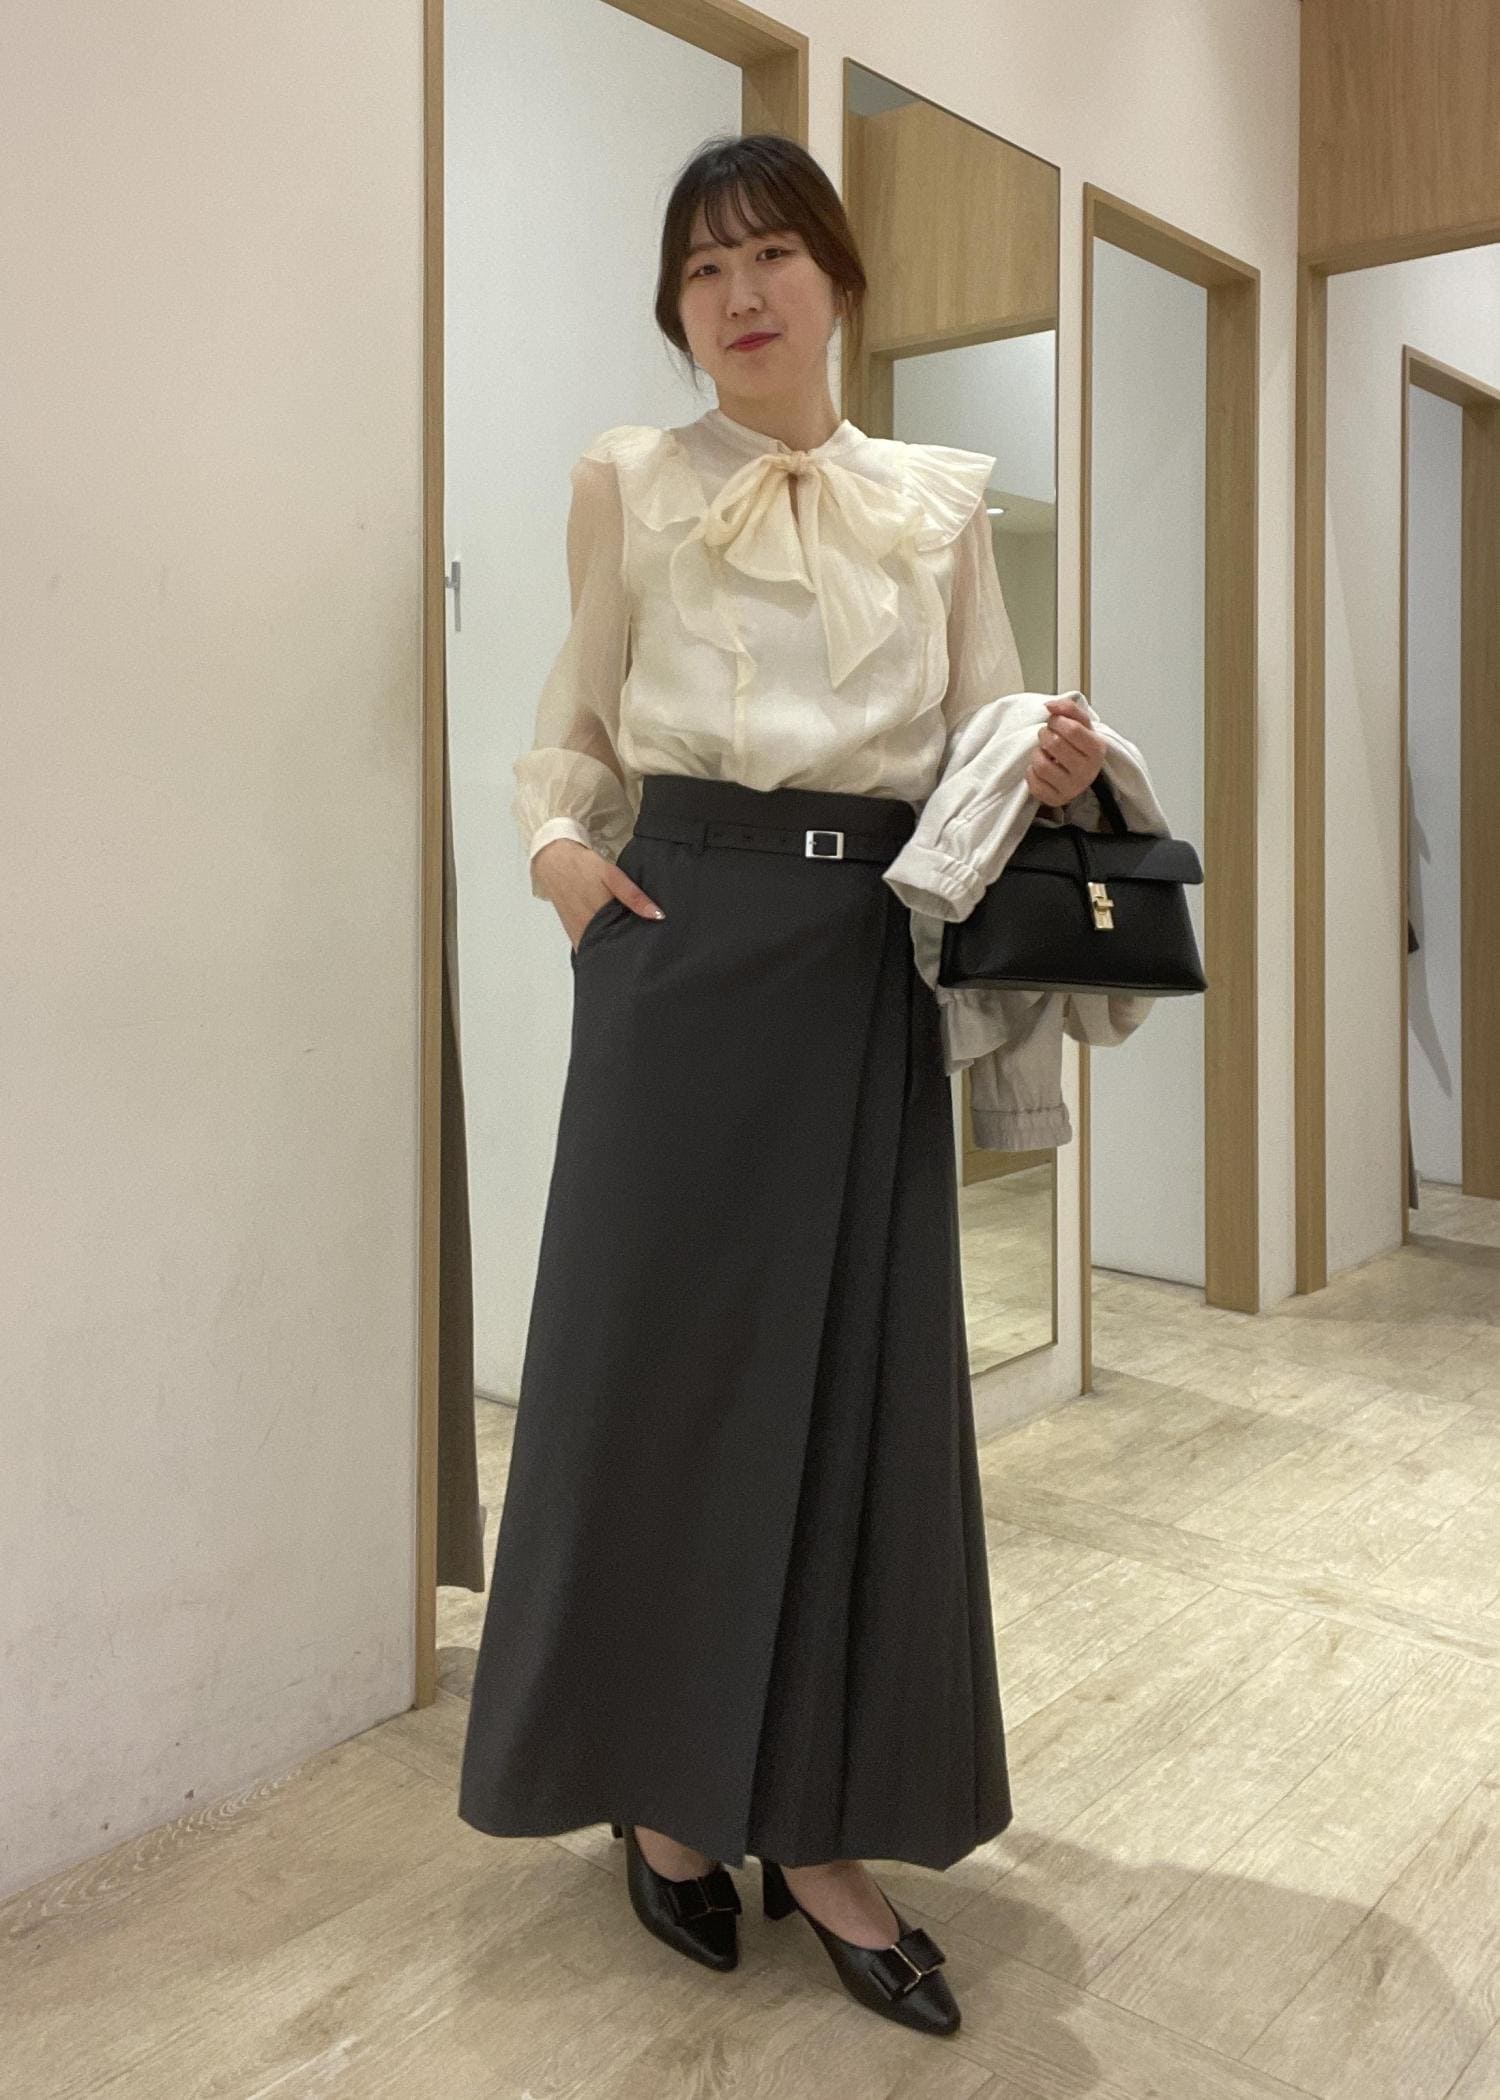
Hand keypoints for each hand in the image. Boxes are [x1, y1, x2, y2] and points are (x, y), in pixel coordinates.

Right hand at [532, 837, 663, 948]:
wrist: (555, 863)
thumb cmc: (584, 867)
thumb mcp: (612, 876)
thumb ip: (634, 897)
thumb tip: (658, 915)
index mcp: (601, 915)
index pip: (626, 940)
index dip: (640, 945)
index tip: (653, 947)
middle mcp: (588, 929)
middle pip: (614, 949)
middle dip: (629, 950)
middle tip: (644, 948)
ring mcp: (579, 934)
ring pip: (601, 951)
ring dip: (614, 952)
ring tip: (630, 949)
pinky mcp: (573, 935)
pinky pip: (588, 948)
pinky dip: (600, 949)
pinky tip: (611, 945)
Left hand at [1027, 696, 1105, 807]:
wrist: (1079, 772)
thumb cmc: (1078, 745)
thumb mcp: (1080, 723)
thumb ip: (1068, 708)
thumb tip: (1049, 706)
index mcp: (1097, 750)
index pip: (1072, 729)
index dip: (1057, 721)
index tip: (1055, 721)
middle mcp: (1087, 772)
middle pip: (1055, 744)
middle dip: (1045, 735)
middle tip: (1047, 736)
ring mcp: (1072, 789)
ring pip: (1041, 764)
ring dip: (1037, 753)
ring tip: (1044, 752)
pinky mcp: (1056, 800)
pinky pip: (1034, 783)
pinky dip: (1032, 771)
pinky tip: (1041, 768)